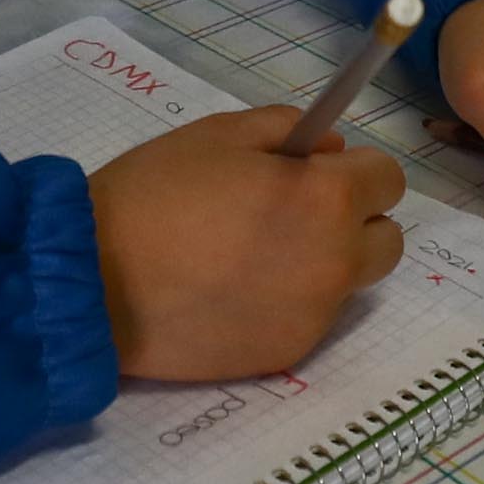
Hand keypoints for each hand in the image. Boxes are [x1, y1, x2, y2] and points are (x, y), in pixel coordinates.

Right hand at [88, 110, 404, 380]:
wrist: (96, 283)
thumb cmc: (153, 194)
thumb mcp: (217, 134)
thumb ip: (286, 129)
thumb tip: (329, 150)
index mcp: (326, 198)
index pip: (387, 179)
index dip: (354, 170)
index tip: (317, 172)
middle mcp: (336, 261)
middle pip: (386, 240)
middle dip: (353, 221)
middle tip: (293, 214)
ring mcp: (314, 315)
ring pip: (349, 283)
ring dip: (324, 264)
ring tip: (256, 257)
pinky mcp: (286, 353)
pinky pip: (310, 319)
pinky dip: (288, 302)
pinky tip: (232, 292)